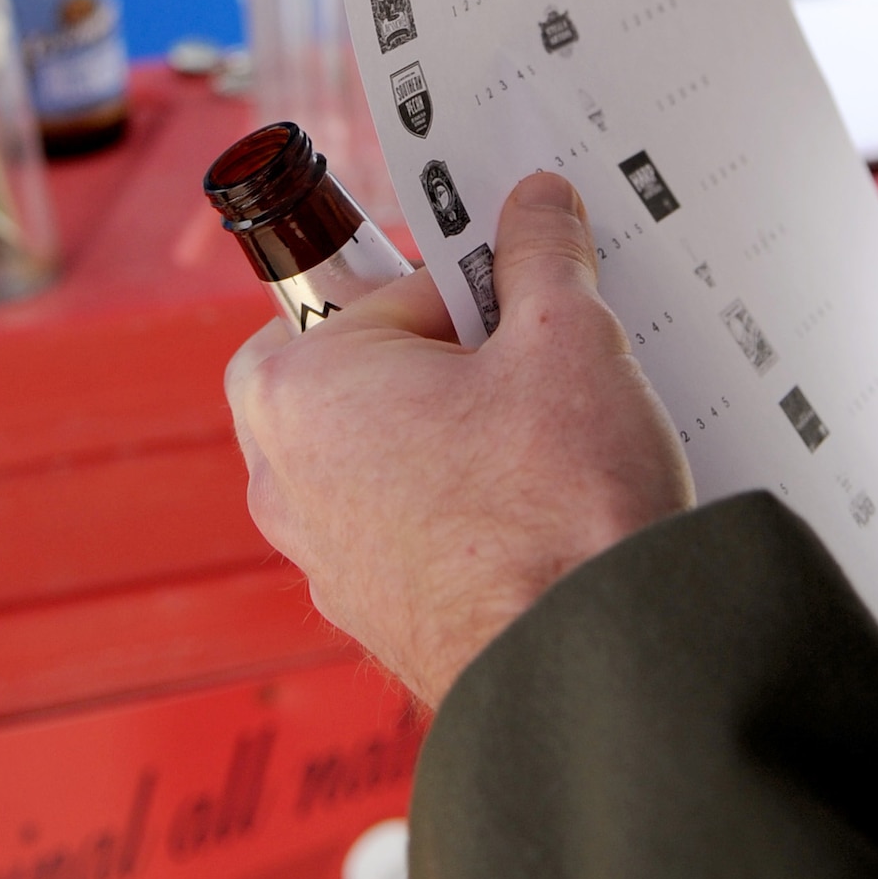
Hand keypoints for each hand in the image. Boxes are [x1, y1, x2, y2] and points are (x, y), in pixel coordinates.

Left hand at [225, 171, 694, 709]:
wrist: (594, 676)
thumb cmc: (561, 512)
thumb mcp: (568, 339)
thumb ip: (542, 251)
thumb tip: (538, 202)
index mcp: (301, 388)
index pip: (392, 288)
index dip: (476, 292)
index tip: (526, 305)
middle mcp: (283, 474)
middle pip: (356, 359)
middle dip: (435, 351)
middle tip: (518, 363)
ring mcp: (321, 554)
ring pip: (375, 443)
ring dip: (444, 426)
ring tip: (537, 439)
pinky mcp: (368, 609)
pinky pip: (396, 517)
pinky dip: (449, 500)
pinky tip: (529, 506)